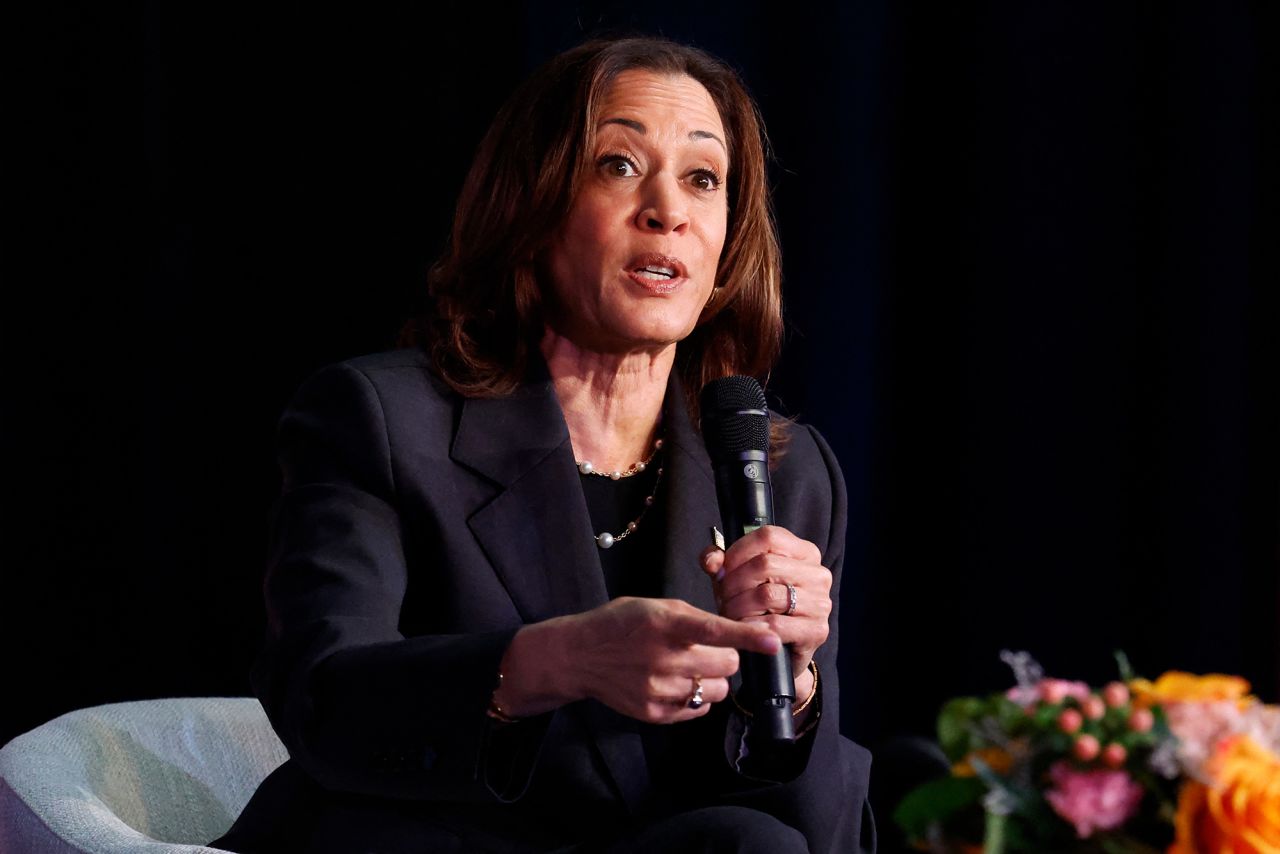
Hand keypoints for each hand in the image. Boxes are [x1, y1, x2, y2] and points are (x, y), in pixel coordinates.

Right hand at [499, 597, 781, 723]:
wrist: (578, 656)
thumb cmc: (620, 624)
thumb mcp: (654, 606)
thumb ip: (692, 617)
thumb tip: (730, 629)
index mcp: (665, 625)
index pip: (714, 630)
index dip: (748, 636)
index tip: (773, 641)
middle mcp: (663, 658)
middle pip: (726, 665)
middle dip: (726, 657)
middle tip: (708, 650)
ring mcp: (658, 689)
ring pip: (716, 690)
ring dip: (712, 679)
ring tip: (690, 668)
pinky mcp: (654, 712)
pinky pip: (697, 708)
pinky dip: (695, 696)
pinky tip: (676, 682)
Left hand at [700, 525, 831, 687]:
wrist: (778, 651)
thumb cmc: (758, 608)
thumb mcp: (738, 579)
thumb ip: (722, 563)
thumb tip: (712, 561)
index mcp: (803, 552)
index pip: (768, 537)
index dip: (737, 552)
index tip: (720, 571)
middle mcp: (818, 574)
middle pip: (765, 564)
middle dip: (734, 583)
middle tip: (722, 598)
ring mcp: (821, 602)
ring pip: (767, 594)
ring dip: (739, 607)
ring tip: (730, 615)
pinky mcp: (817, 630)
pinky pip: (776, 625)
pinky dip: (752, 628)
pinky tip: (744, 630)